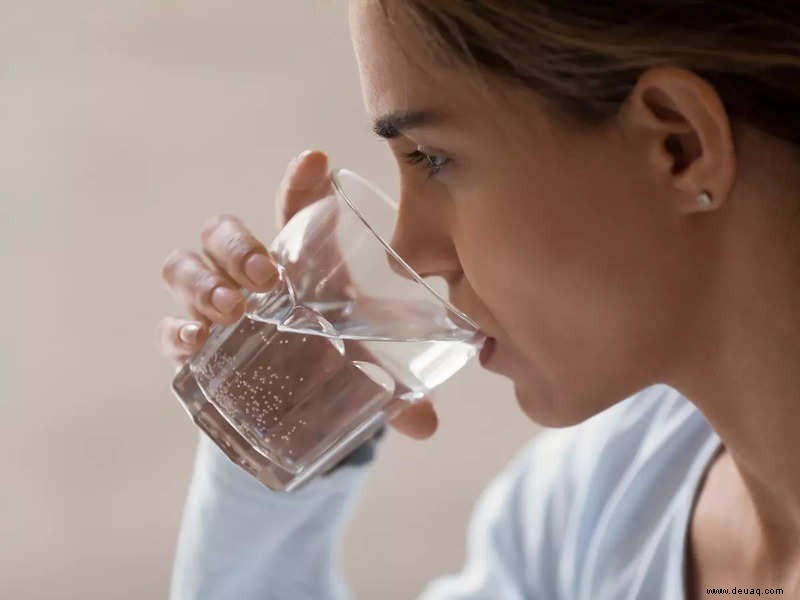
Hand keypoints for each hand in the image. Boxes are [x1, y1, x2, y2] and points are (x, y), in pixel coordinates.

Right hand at [157, 149, 437, 439]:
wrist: (288, 403)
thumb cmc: (327, 359)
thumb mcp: (361, 368)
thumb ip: (393, 389)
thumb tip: (426, 424)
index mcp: (296, 262)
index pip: (293, 210)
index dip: (300, 183)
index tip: (317, 160)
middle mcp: (247, 275)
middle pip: (222, 233)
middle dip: (236, 246)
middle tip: (264, 276)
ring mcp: (212, 306)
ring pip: (184, 267)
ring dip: (201, 282)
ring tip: (229, 310)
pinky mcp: (192, 345)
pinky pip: (167, 327)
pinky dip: (176, 331)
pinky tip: (196, 342)